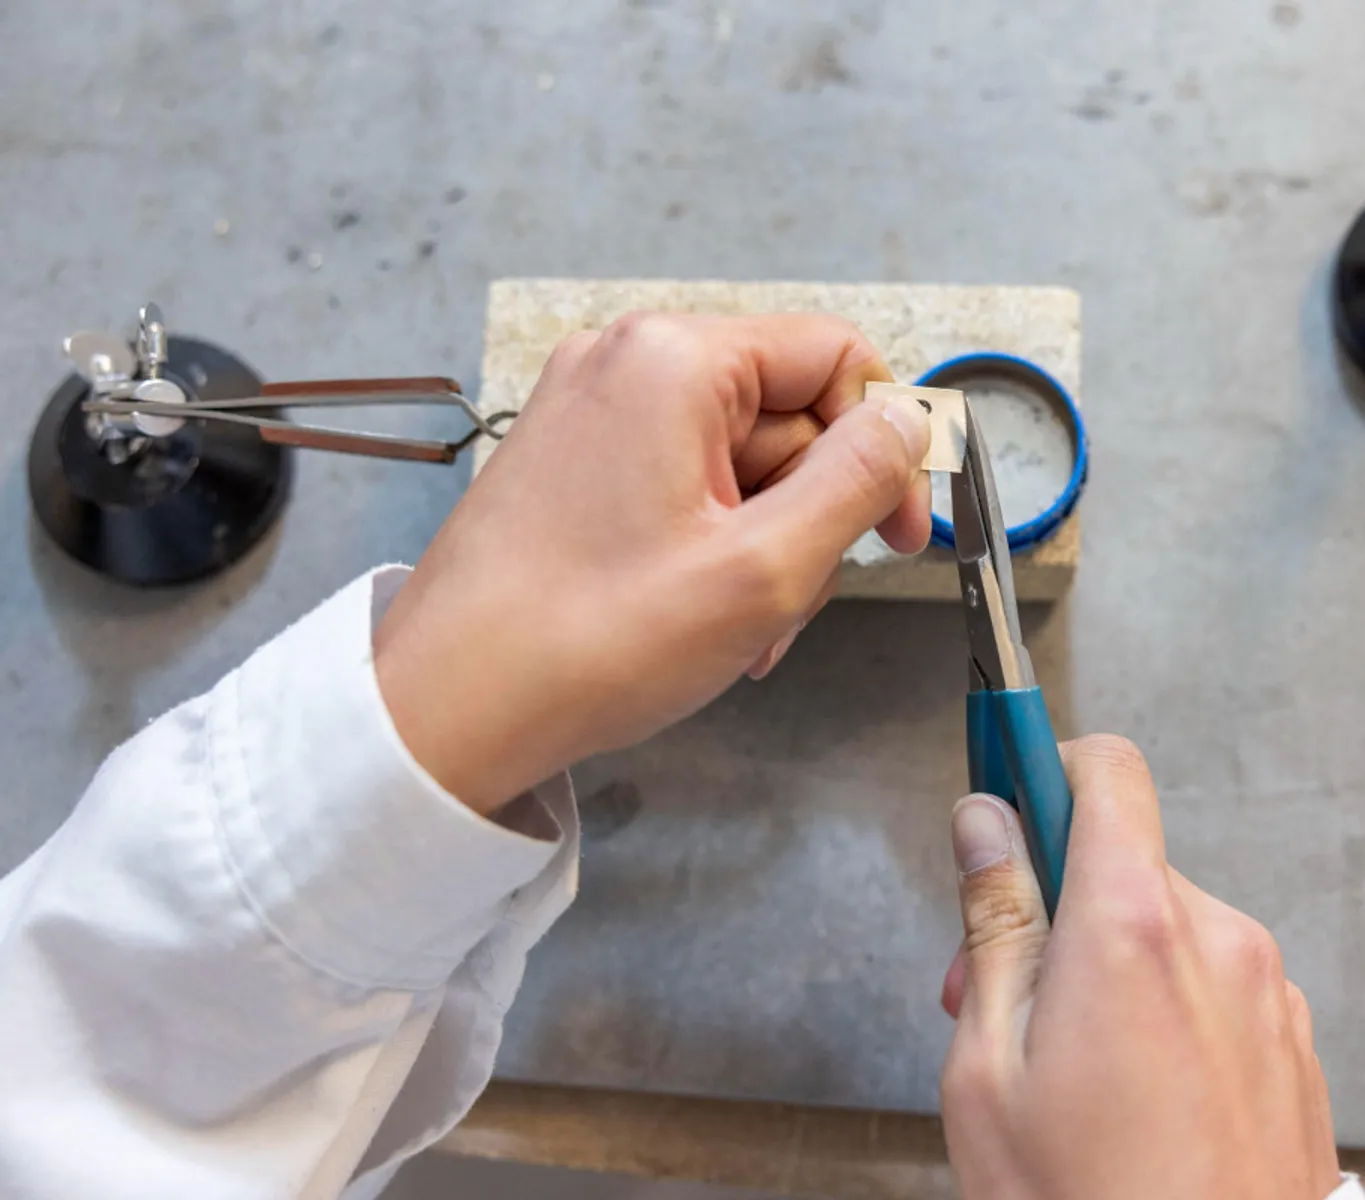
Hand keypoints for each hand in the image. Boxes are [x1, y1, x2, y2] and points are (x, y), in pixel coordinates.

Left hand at [373, 313, 932, 812]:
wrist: (445, 710)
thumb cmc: (591, 642)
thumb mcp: (765, 567)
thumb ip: (858, 481)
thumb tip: (910, 419)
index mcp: (674, 359)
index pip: (835, 354)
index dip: (887, 443)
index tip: (901, 533)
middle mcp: (626, 362)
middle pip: (787, 415)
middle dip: (811, 517)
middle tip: (792, 608)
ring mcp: (592, 412)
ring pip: (739, 463)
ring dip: (765, 549)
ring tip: (743, 634)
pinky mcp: (573, 463)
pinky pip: (683, 486)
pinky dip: (713, 549)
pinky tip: (705, 621)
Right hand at [939, 736, 1340, 1199]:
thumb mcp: (989, 1070)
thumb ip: (994, 926)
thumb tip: (985, 826)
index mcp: (1136, 926)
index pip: (1105, 771)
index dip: (1045, 767)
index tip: (1004, 783)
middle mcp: (1220, 941)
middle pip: (1124, 864)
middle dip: (1055, 907)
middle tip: (997, 995)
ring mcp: (1270, 996)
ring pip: (1167, 931)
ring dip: (1109, 968)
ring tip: (1066, 1073)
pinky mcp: (1295, 1047)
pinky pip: (1214, 988)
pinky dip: (1165, 1013)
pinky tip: (1130, 1102)